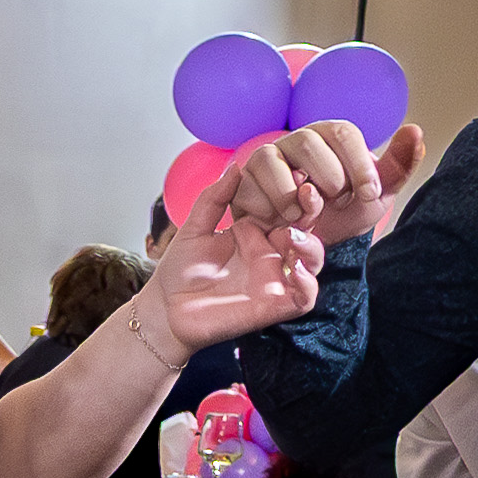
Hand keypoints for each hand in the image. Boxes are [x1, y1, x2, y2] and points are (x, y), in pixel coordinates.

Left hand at [141, 191, 330, 353]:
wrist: (165, 311)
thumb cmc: (179, 271)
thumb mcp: (194, 228)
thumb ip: (214, 198)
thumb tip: (236, 167)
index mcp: (255, 232)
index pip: (286, 207)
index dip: (295, 192)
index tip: (296, 175)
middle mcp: (270, 253)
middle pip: (306, 229)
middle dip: (312, 211)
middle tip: (305, 196)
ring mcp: (275, 279)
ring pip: (312, 260)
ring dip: (311, 245)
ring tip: (292, 236)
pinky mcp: (274, 306)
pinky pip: (305, 296)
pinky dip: (309, 282)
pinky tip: (296, 268)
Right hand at [219, 117, 422, 249]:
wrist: (312, 245)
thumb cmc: (343, 213)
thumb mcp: (376, 195)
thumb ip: (397, 166)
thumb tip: (415, 130)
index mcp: (332, 136)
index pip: (343, 132)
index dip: (357, 164)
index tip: (367, 194)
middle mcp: (297, 140)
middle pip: (308, 141)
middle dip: (328, 179)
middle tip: (336, 204)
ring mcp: (267, 158)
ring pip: (272, 159)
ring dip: (294, 194)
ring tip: (307, 216)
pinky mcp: (244, 182)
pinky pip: (251, 186)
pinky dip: (271, 207)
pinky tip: (285, 221)